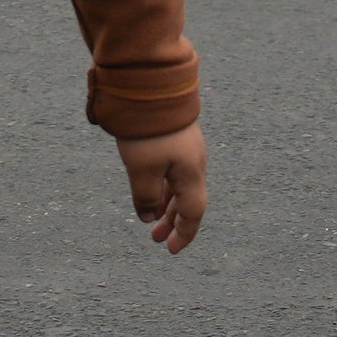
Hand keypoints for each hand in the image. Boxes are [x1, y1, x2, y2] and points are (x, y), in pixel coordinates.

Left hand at [117, 124, 207, 252]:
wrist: (152, 86)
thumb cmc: (149, 130)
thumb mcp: (142, 169)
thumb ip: (145, 198)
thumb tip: (147, 217)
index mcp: (191, 173)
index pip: (193, 213)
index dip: (184, 234)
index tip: (171, 249)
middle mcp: (194, 163)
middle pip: (188, 201)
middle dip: (173, 222)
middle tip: (156, 239)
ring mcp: (187, 150)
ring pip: (180, 187)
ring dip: (166, 205)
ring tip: (150, 219)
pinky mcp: (176, 139)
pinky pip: (174, 172)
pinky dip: (164, 188)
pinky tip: (151, 191)